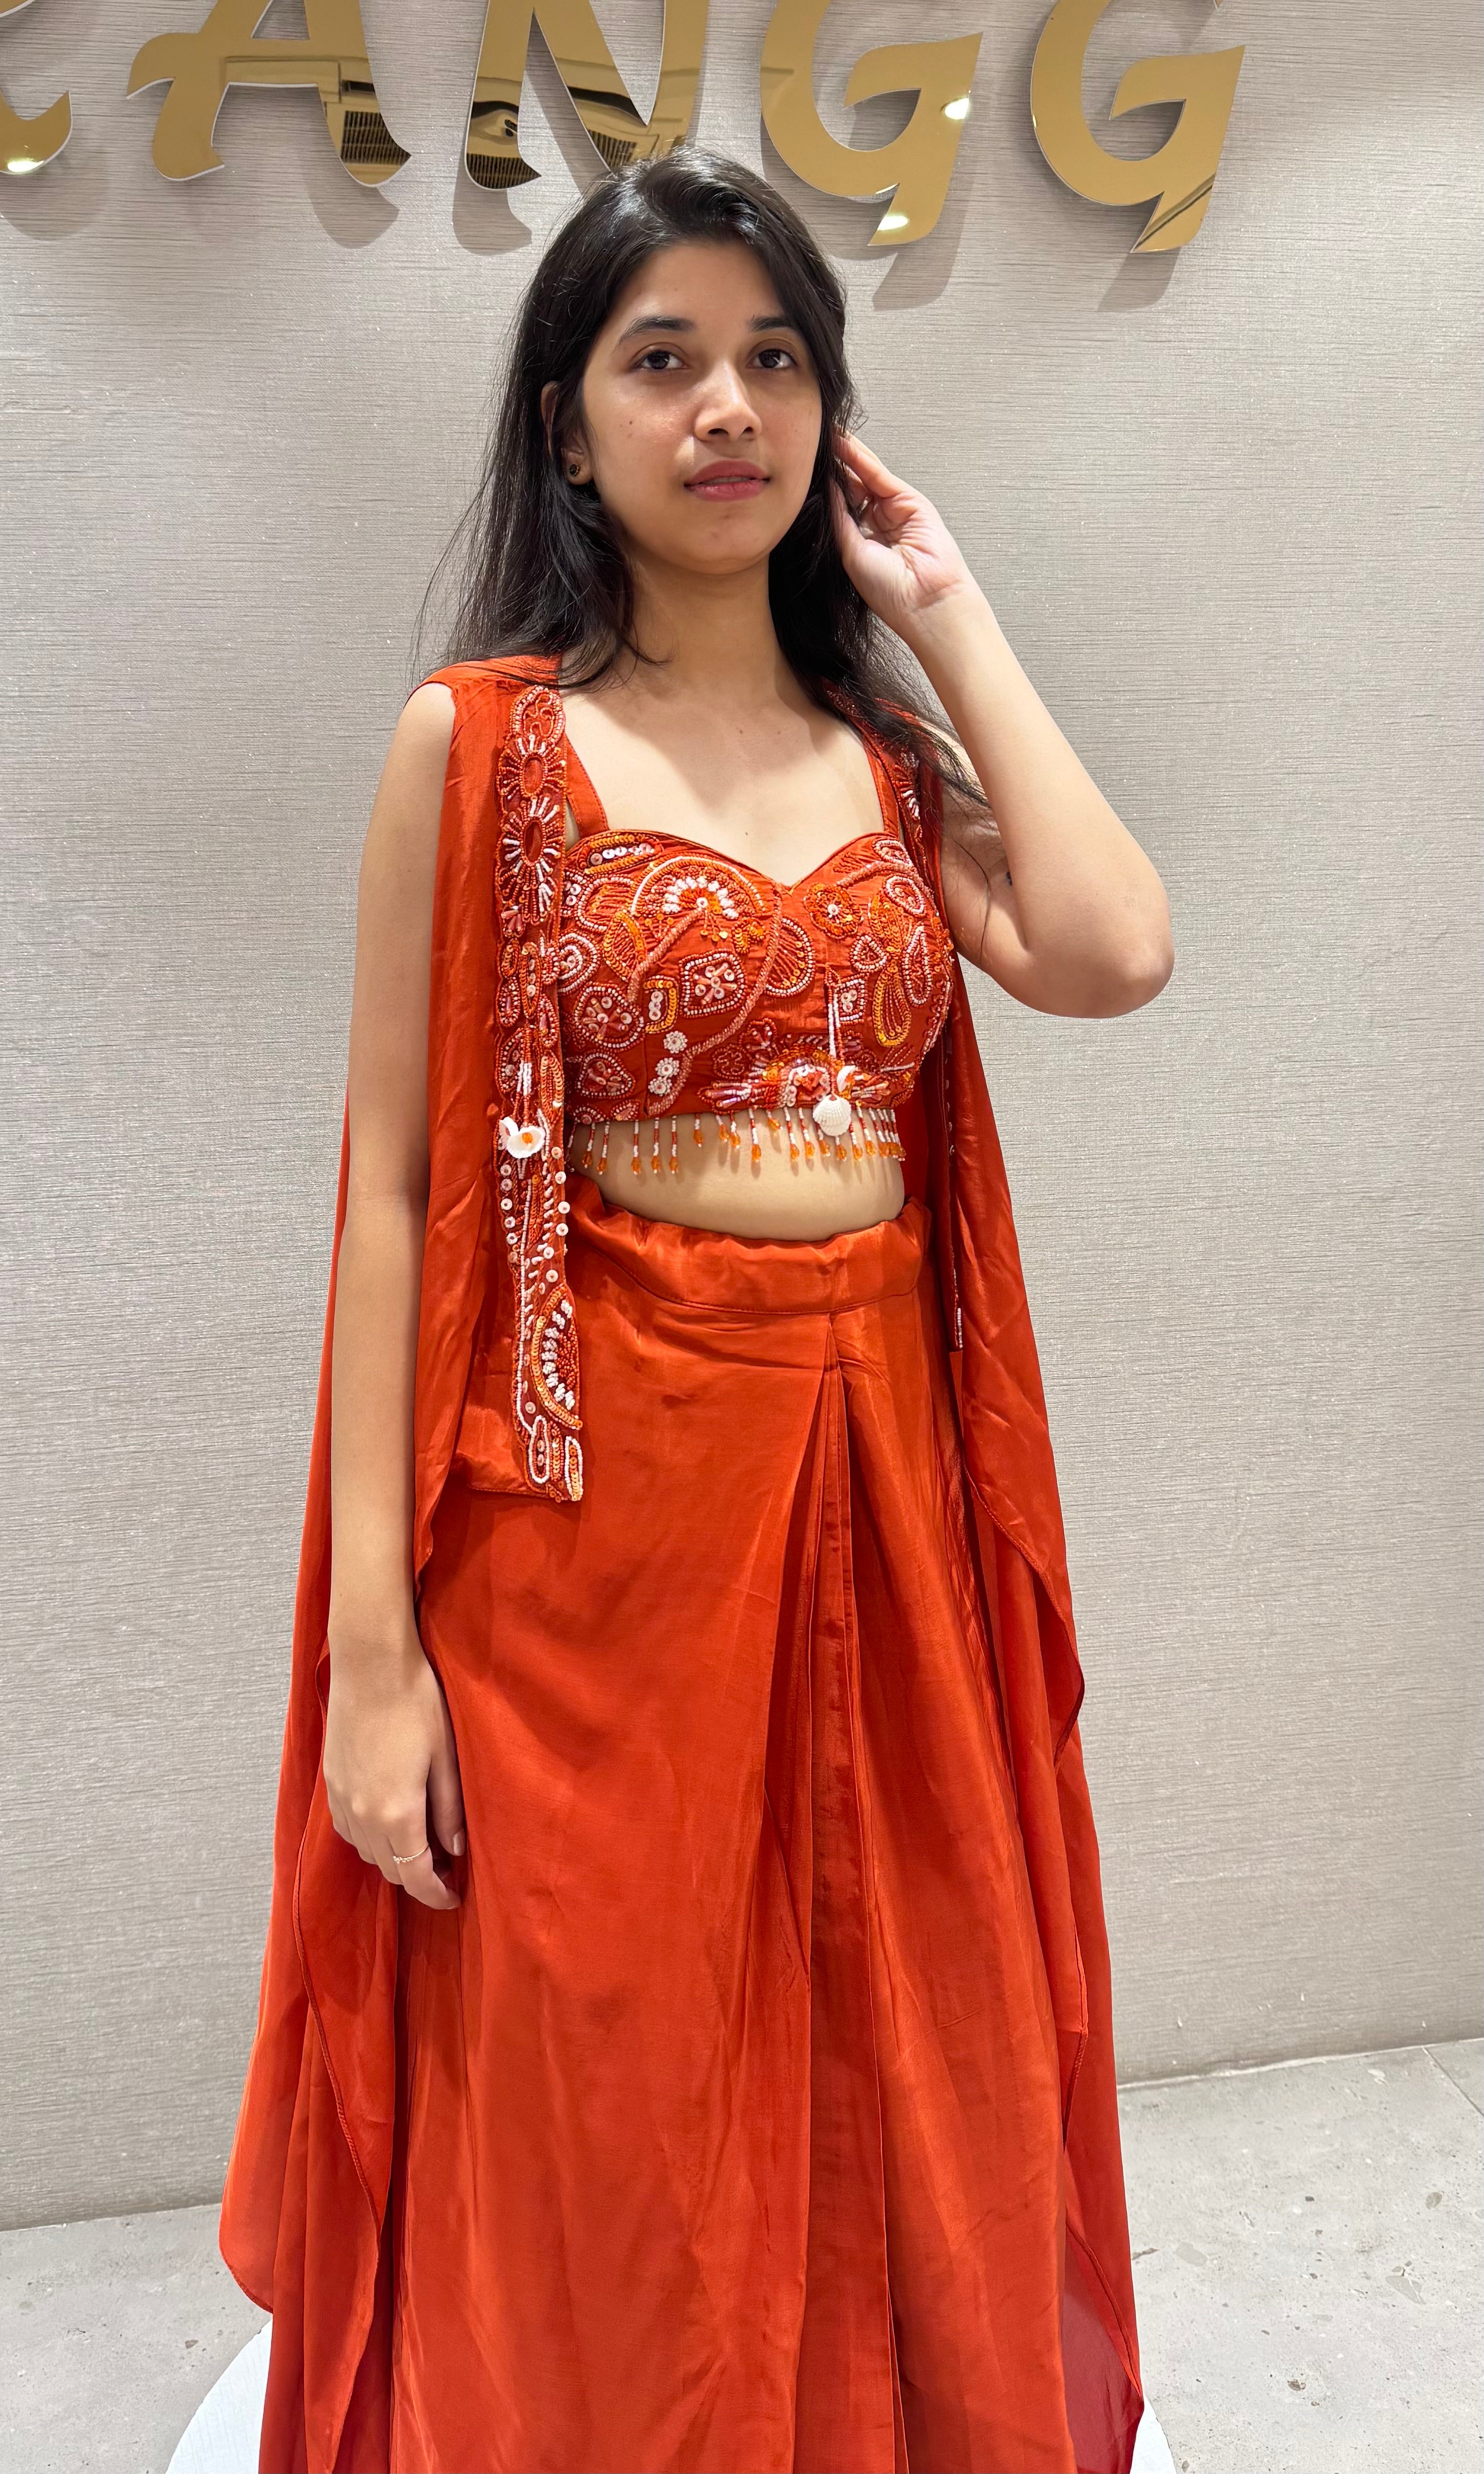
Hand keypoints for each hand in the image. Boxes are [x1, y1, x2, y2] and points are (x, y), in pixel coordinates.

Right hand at [323, 1626, 464, 1910]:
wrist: (370, 1664)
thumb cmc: (417, 1703)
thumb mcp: (446, 1758)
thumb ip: (450, 1809)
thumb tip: (455, 1849)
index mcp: (397, 1813)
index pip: (415, 1876)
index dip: (435, 1894)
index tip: (453, 1898)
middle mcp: (363, 1815)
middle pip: (389, 1869)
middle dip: (417, 1879)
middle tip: (443, 1872)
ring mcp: (341, 1800)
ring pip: (366, 1852)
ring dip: (391, 1858)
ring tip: (418, 1846)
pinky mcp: (331, 1782)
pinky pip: (347, 1829)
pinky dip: (368, 1837)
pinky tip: (387, 1821)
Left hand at [830, 431, 983, 644]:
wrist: (924, 601)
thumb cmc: (889, 591)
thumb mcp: (850, 551)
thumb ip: (838, 517)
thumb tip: (825, 488)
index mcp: (861, 540)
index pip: (839, 506)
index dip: (823, 487)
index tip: (802, 470)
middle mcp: (877, 523)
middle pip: (852, 486)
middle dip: (833, 466)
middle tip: (810, 443)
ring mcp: (894, 511)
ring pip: (865, 476)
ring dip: (846, 455)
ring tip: (823, 434)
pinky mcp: (909, 501)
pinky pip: (880, 476)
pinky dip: (862, 459)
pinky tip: (843, 444)